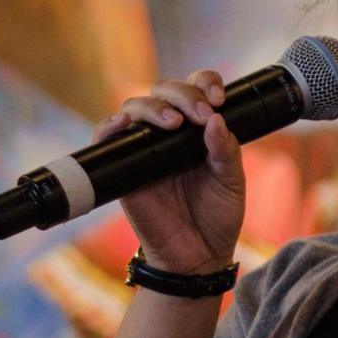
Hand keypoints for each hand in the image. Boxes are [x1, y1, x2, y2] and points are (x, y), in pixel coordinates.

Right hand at [97, 70, 244, 275]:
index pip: (195, 88)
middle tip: (201, 115)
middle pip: (164, 90)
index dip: (204, 82)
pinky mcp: (123, 170)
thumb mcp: (231, 180)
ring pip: (134, 107)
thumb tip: (215, 120)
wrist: (200, 255)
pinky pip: (106, 140)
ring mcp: (144, 149)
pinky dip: (110, 126)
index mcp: (198, 129)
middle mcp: (168, 133)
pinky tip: (124, 123)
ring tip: (174, 122)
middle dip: (183, 94)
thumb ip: (225, 150)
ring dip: (152, 106)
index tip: (219, 99)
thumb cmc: (217, 215)